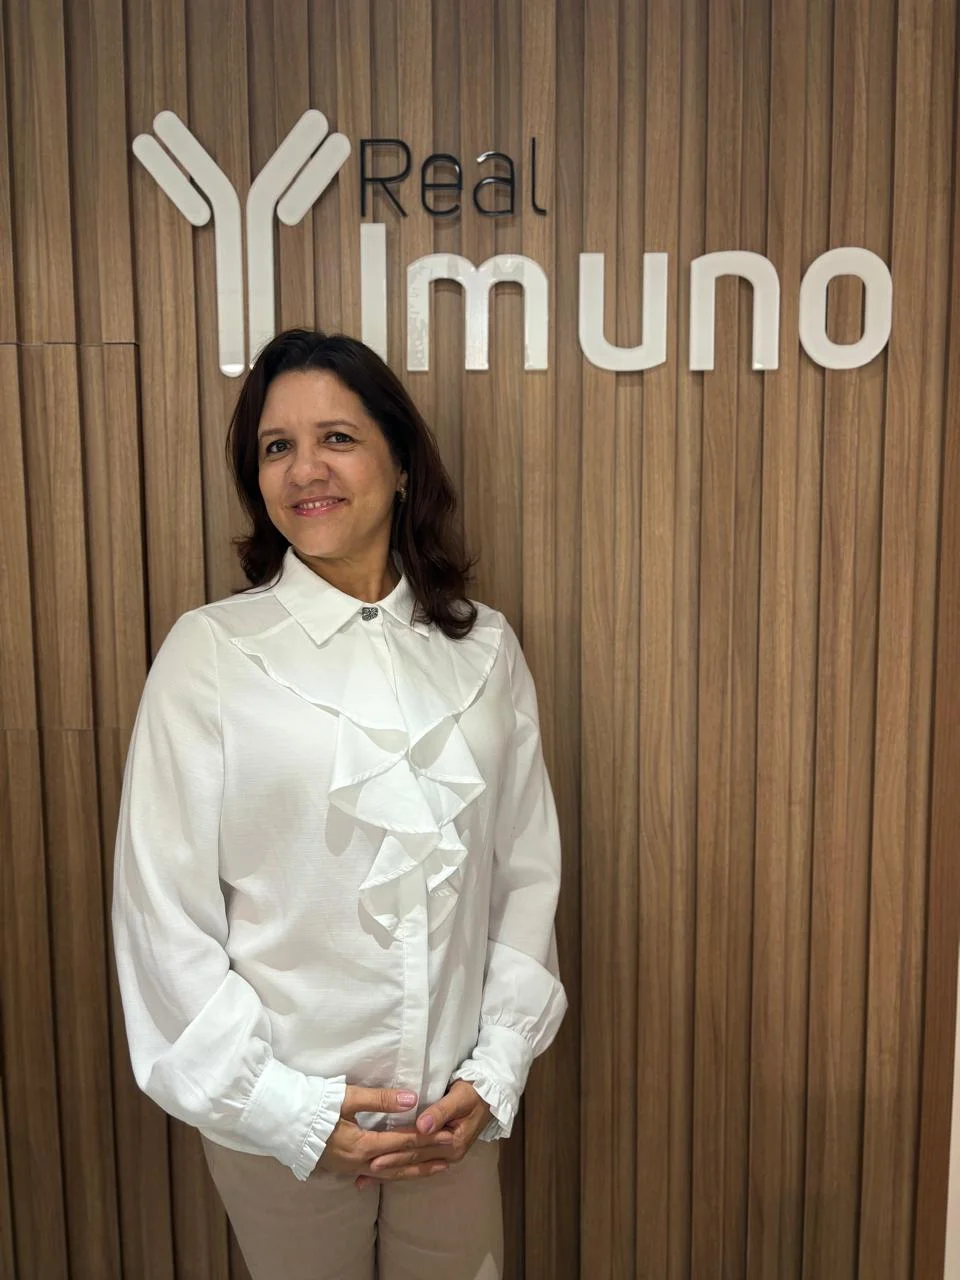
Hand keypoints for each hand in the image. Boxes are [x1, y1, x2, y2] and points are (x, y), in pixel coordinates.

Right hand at [318, 1086, 453, 1184]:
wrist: (284, 1122)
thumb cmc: (316, 1106)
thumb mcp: (348, 1098)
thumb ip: (381, 1100)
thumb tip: (412, 1099)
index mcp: (363, 1145)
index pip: (403, 1142)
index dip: (427, 1138)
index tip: (448, 1134)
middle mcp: (360, 1162)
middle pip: (400, 1163)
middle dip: (426, 1157)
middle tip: (451, 1154)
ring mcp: (351, 1169)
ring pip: (390, 1174)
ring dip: (414, 1171)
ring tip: (437, 1169)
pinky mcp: (345, 1169)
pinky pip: (376, 1175)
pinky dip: (394, 1173)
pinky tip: (401, 1175)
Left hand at [354, 1080, 491, 1188]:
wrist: (490, 1094)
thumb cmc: (473, 1092)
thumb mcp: (459, 1098)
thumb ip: (440, 1111)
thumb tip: (422, 1126)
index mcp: (452, 1144)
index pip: (418, 1149)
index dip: (396, 1152)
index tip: (375, 1158)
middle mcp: (449, 1154)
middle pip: (413, 1160)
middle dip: (389, 1166)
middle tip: (365, 1171)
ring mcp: (446, 1155)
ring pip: (414, 1164)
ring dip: (392, 1171)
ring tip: (368, 1178)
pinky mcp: (442, 1151)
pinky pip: (419, 1161)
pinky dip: (402, 1166)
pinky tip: (386, 1172)